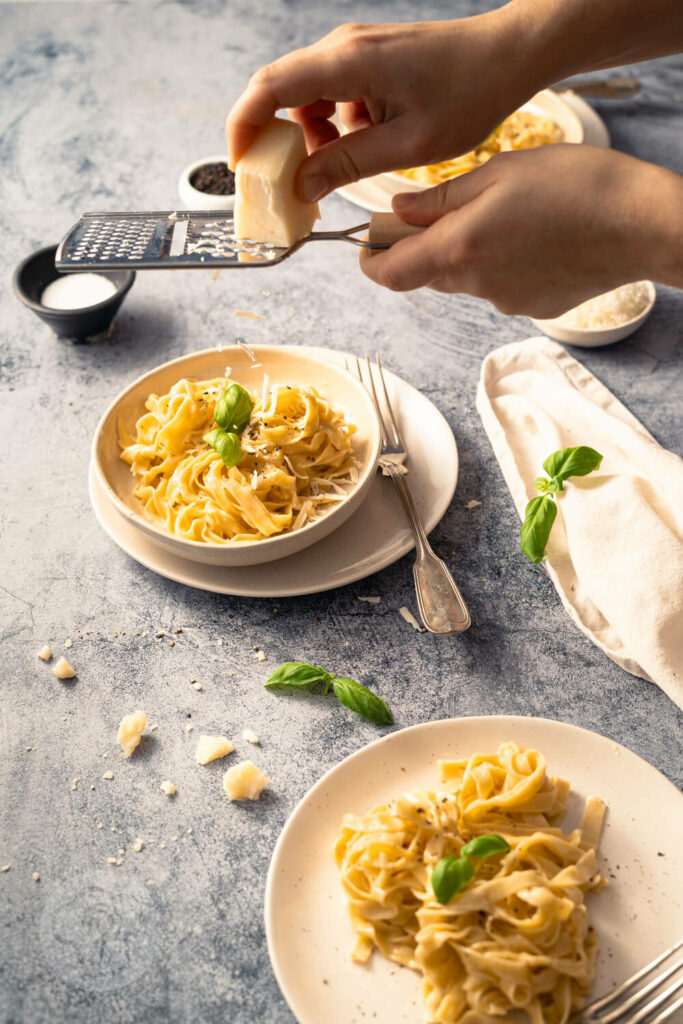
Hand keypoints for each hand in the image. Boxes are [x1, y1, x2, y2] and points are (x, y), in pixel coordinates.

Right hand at [226, 14, 532, 201]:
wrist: (505, 56)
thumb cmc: (468, 94)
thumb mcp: (407, 144)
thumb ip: (348, 164)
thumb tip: (301, 186)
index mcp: (348, 62)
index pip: (270, 88)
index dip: (244, 126)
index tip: (241, 165)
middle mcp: (342, 46)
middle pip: (280, 91)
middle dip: (275, 139)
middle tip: (285, 182)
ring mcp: (353, 49)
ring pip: (305, 97)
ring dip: (310, 136)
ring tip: (341, 165)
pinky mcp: (365, 58)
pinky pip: (330, 94)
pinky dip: (334, 125)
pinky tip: (365, 143)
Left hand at [360, 145, 682, 316]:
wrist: (641, 225)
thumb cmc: (575, 187)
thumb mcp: (499, 174)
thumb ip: (440, 199)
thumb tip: (396, 212)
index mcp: (457, 250)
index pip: (388, 274)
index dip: (371, 259)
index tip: (371, 241)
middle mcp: (475, 285)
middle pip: (427, 274)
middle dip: (424, 247)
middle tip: (445, 210)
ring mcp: (505, 302)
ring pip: (466, 279)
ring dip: (469, 252)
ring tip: (509, 215)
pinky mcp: (533, 308)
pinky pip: (501, 287)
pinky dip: (504, 264)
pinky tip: (536, 238)